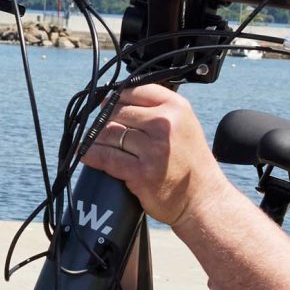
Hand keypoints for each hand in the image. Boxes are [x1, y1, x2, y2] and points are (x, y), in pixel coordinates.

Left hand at [82, 84, 225, 229]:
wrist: (203, 199)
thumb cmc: (191, 163)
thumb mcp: (185, 125)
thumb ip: (160, 110)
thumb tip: (119, 100)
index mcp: (176, 108)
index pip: (135, 90)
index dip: (116, 97)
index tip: (106, 105)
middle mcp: (165, 124)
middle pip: (119, 112)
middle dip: (104, 120)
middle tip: (99, 129)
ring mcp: (154, 149)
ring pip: (110, 134)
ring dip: (96, 139)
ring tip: (92, 143)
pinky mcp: (142, 173)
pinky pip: (108, 158)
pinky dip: (93, 156)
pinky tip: (86, 155)